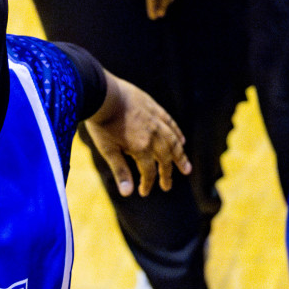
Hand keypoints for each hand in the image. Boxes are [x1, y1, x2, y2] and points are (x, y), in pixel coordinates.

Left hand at [84, 73, 190, 195]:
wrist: (102, 94)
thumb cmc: (101, 124)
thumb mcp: (108, 150)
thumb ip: (120, 171)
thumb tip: (127, 194)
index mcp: (141, 148)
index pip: (149, 171)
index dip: (147, 184)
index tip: (144, 192)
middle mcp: (154, 136)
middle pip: (165, 159)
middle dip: (166, 174)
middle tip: (167, 186)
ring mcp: (156, 121)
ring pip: (173, 142)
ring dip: (180, 156)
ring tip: (186, 168)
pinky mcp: (155, 109)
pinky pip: (171, 123)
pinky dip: (177, 134)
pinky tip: (182, 141)